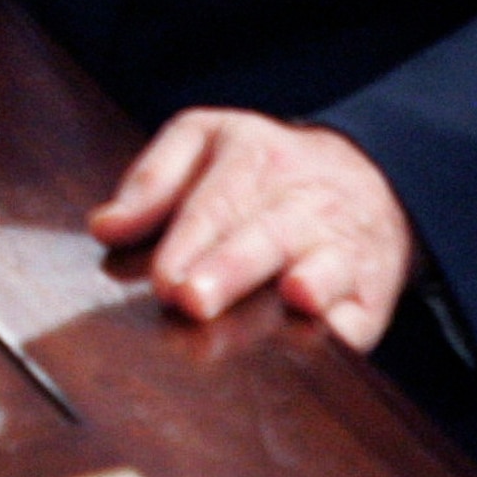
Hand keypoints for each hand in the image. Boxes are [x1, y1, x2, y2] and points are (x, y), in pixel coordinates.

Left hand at [88, 107, 412, 349]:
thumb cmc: (265, 164)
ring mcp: (341, 248)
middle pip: (264, 237)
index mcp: (252, 161)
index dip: (188, 244)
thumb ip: (151, 181)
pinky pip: (362, 314)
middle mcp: (299, 204)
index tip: (164, 281)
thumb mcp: (204, 140)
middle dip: (231, 270)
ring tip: (293, 300)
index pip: (215, 205)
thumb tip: (104, 228)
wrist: (370, 174)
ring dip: (306, 290)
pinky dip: (347, 328)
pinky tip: (330, 337)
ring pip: (322, 270)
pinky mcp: (372, 295)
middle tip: (194, 301)